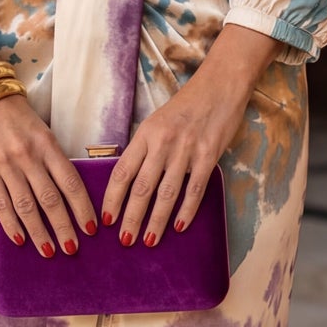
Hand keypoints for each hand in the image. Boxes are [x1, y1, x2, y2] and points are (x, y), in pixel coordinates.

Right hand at [0, 92, 97, 257]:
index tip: (91, 228)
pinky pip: (1, 203)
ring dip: (39, 232)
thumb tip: (70, 196)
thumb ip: (55, 160)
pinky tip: (20, 239)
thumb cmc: (20, 119)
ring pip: (26, 206)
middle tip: (72, 249)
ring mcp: (6, 165)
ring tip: (48, 251)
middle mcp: (28, 156)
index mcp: (48, 145)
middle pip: (50, 199)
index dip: (82, 207)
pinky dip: (11, 224)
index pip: (70, 182)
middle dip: (63, 227)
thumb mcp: (44, 132)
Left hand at [100, 24, 279, 245]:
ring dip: (156, 220)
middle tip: (124, 241)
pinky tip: (179, 227)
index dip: (112, 198)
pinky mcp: (208, 155)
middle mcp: (162, 143)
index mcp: (145, 134)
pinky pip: (195, 189)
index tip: (106, 219)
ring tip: (149, 241)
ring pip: (166, 193)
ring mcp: (186, 150)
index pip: (122, 171)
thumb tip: (129, 180)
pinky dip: (186, 210)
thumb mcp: (157, 122)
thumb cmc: (186, 106)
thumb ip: (145, 149)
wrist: (220, 85)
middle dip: (131, 217)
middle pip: (141, 187)